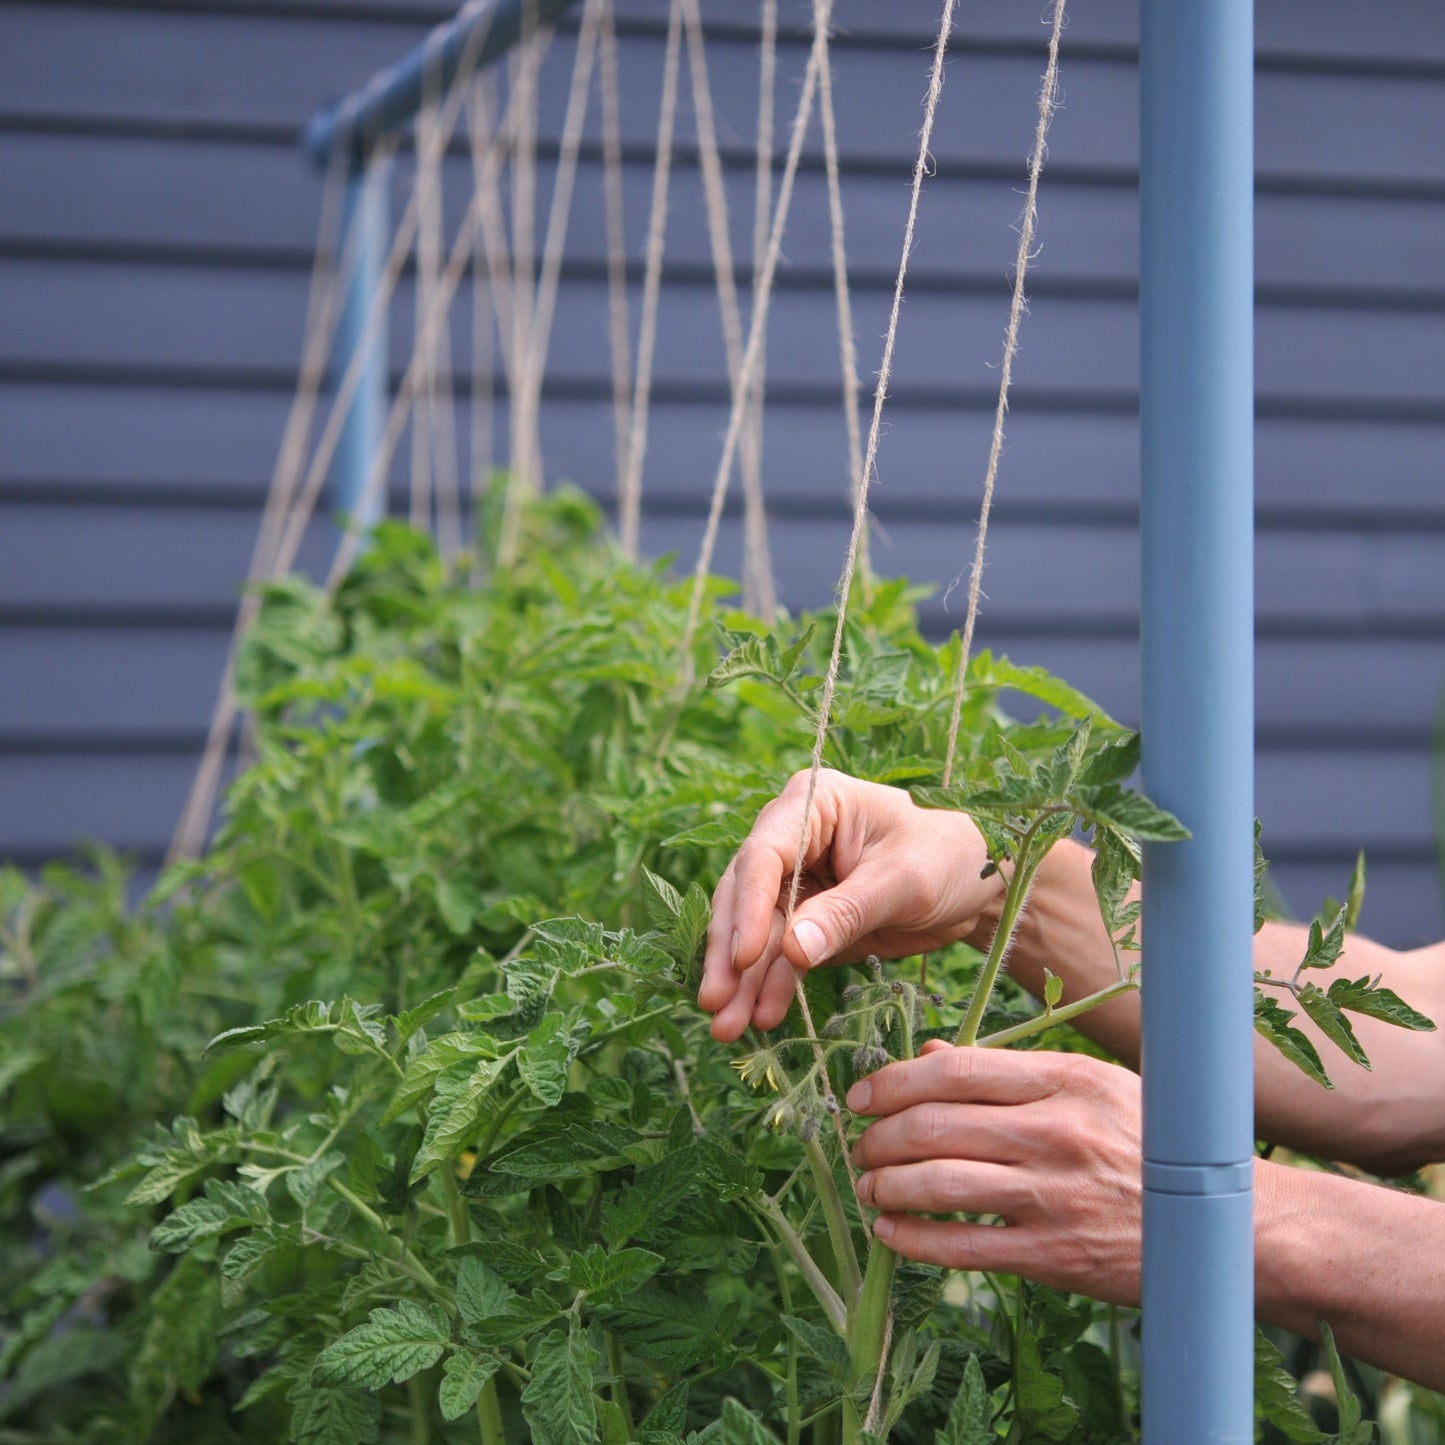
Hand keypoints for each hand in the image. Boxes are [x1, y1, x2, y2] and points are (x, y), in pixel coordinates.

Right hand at [698, 769, 1002, 1041]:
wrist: (983, 885)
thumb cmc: (950, 857)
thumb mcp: (904, 882)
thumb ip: (847, 913)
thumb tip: (791, 951)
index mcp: (813, 803)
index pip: (764, 855)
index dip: (749, 908)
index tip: (745, 957)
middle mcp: (792, 837)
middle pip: (745, 895)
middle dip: (731, 953)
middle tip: (715, 1004)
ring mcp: (796, 881)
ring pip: (755, 933)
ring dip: (742, 981)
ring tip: (728, 1028)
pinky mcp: (807, 921)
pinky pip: (779, 957)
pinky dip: (770, 988)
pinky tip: (762, 1019)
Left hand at [850, 1039, 1142, 1305]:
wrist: (1226, 1226)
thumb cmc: (1152, 1142)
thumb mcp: (1091, 1085)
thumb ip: (1008, 1071)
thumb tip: (929, 1055)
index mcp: (1065, 1080)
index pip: (956, 1071)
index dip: (893, 1082)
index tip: (861, 1096)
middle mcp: (1056, 1133)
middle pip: (934, 1126)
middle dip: (878, 1137)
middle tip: (861, 1146)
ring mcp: (1054, 1197)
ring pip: (938, 1185)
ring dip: (886, 1186)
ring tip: (868, 1187)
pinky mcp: (1055, 1256)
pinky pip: (964, 1248)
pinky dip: (914, 1239)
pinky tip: (890, 1232)